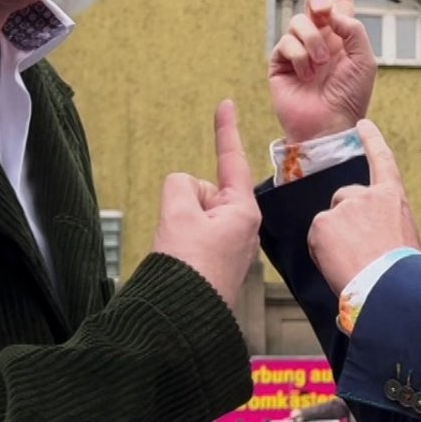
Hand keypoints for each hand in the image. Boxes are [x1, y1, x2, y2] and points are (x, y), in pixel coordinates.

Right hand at [152, 100, 261, 309]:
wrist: (180, 319)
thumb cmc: (187, 268)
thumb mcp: (177, 212)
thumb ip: (180, 186)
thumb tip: (184, 192)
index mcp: (243, 211)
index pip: (231, 160)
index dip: (225, 130)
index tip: (227, 103)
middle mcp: (243, 226)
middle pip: (203, 191)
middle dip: (185, 203)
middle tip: (180, 235)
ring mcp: (229, 245)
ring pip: (192, 213)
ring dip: (179, 225)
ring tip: (179, 253)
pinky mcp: (215, 261)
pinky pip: (191, 234)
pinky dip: (180, 240)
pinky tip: (179, 262)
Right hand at [269, 0, 377, 143]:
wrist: (329, 124)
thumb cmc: (351, 96)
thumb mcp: (365, 59)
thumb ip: (355, 30)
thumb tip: (334, 14)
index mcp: (343, 36)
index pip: (341, 0)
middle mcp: (320, 38)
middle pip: (313, 2)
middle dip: (318, 0)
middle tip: (325, 12)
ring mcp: (299, 49)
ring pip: (298, 21)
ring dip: (312, 40)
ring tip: (320, 64)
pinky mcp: (280, 62)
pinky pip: (285, 42)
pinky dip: (298, 55)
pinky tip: (305, 73)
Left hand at [307, 120, 420, 291]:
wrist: (391, 285)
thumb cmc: (402, 270)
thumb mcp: (403, 236)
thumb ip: (384, 224)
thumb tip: (370, 236)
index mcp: (392, 198)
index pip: (382, 160)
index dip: (372, 141)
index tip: (362, 124)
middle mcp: (367, 195)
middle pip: (344, 200)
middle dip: (344, 221)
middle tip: (357, 250)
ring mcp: (343, 206)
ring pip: (329, 222)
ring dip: (334, 240)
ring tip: (352, 262)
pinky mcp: (324, 222)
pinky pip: (316, 238)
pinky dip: (323, 252)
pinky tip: (340, 265)